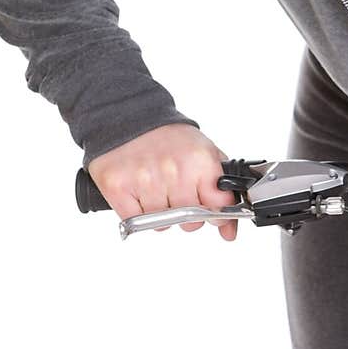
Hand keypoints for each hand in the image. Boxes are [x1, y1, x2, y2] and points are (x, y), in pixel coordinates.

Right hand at [87, 123, 238, 238]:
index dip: (217, 214)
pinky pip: (135, 221)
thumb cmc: (170, 139)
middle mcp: (174, 170)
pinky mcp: (118, 186)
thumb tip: (230, 231)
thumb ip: (223, 192)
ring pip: (162, 224)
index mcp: (200, 160)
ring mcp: (145, 179)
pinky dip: (138, 213)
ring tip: (157, 188)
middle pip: (190, 221)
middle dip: (187, 215)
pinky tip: (139, 192)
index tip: (212, 211)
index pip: (219, 206)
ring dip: (161, 213)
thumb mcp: (204, 155)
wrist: (130, 116)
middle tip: (178, 193)